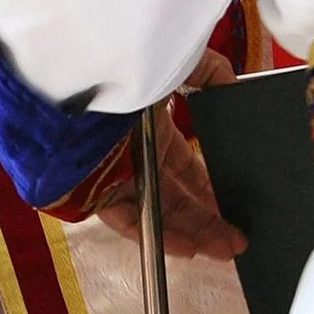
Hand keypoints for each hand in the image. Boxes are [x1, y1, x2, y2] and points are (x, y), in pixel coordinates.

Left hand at [92, 53, 247, 261]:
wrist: (76, 80)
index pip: (184, 165)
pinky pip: (131, 222)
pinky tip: (189, 249)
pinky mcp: (94, 193)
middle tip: (237, 237)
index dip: (208, 186)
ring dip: (194, 233)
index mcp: (150, 127)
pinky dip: (160, 237)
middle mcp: (134, 155)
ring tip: (224, 250)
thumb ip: (206, 70)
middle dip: (209, 219)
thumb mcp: (174, 63)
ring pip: (159, 213)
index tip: (232, 201)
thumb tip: (231, 82)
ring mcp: (115, 176)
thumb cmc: (121, 67)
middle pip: (177, 195)